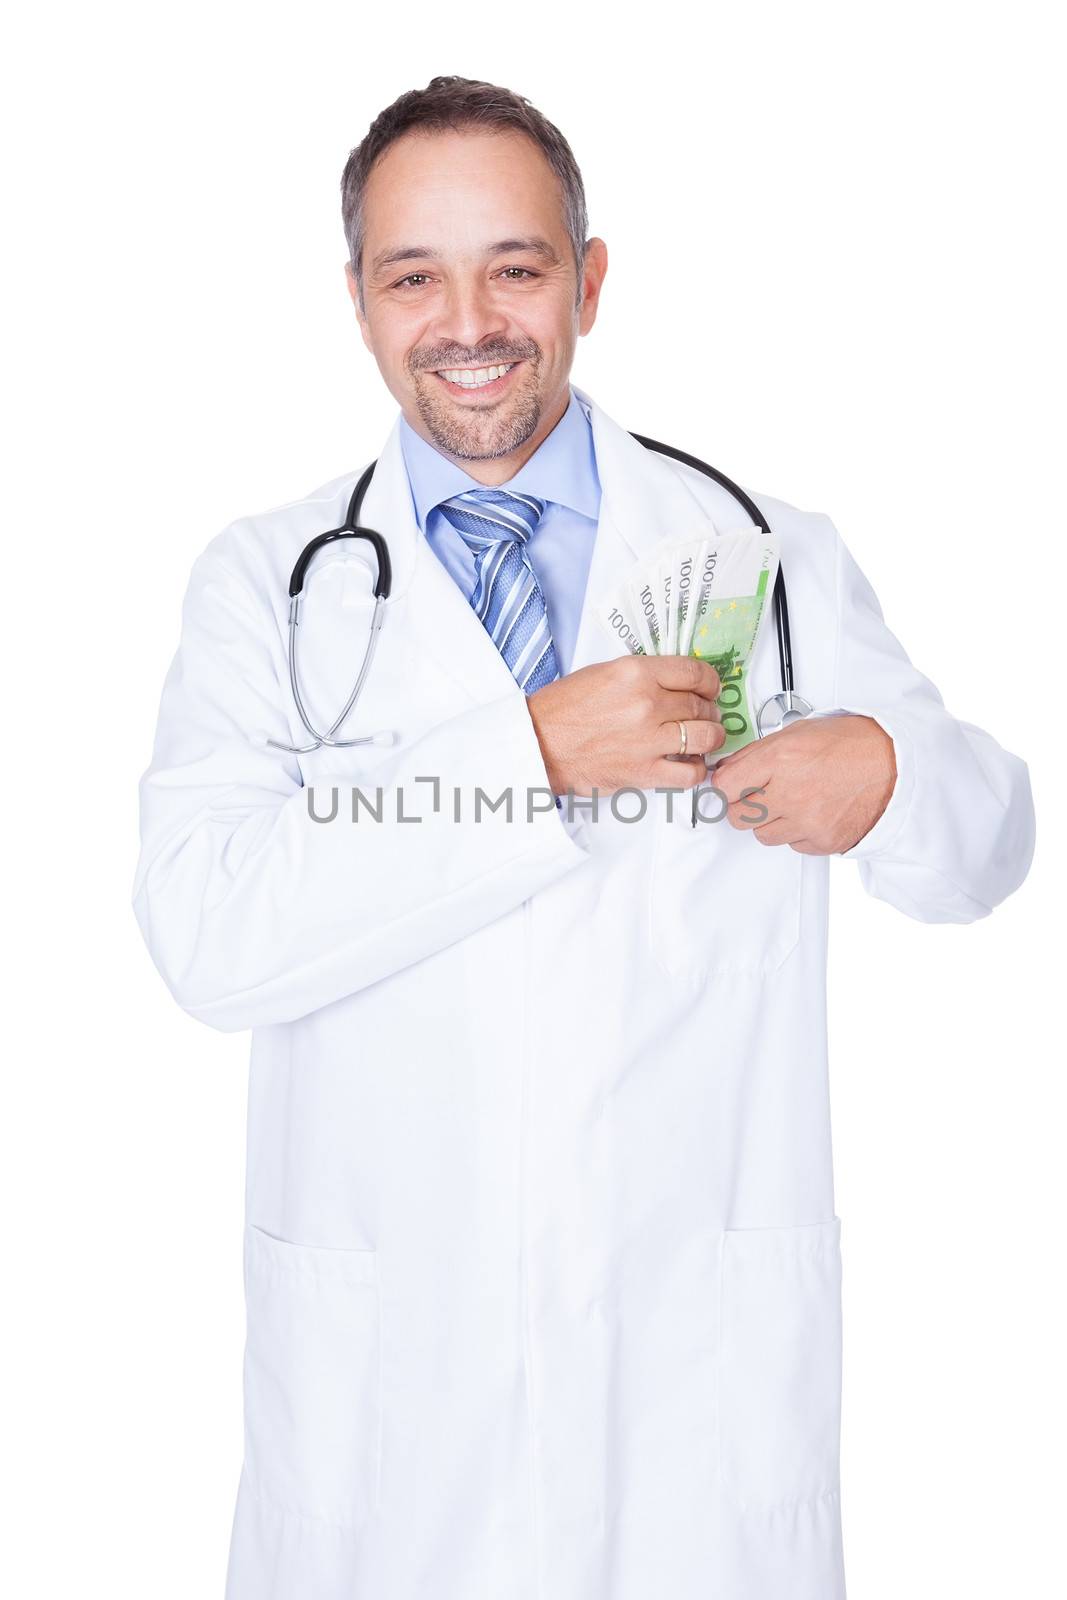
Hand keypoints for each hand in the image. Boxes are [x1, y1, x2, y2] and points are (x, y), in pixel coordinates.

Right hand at [527, 655, 725, 794]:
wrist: (539, 743)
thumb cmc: (565, 708)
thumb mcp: (605, 672)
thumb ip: (644, 674)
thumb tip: (678, 683)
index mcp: (637, 673)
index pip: (695, 673)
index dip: (711, 682)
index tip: (711, 689)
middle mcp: (647, 704)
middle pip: (701, 705)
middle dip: (710, 710)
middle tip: (707, 715)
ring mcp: (649, 740)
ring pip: (706, 737)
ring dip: (712, 737)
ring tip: (706, 738)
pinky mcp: (644, 772)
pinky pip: (690, 773)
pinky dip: (696, 769)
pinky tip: (689, 763)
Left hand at [713, 714, 896, 852]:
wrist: (897, 766)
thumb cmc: (853, 744)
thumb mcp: (799, 732)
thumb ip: (757, 753)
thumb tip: (728, 770)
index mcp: (782, 759)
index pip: (725, 787)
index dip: (724, 787)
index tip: (729, 786)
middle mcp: (791, 793)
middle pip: (738, 817)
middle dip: (742, 805)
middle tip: (758, 794)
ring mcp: (807, 821)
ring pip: (762, 835)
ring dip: (770, 821)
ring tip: (792, 801)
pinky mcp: (823, 841)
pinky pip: (792, 844)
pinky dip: (796, 832)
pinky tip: (812, 811)